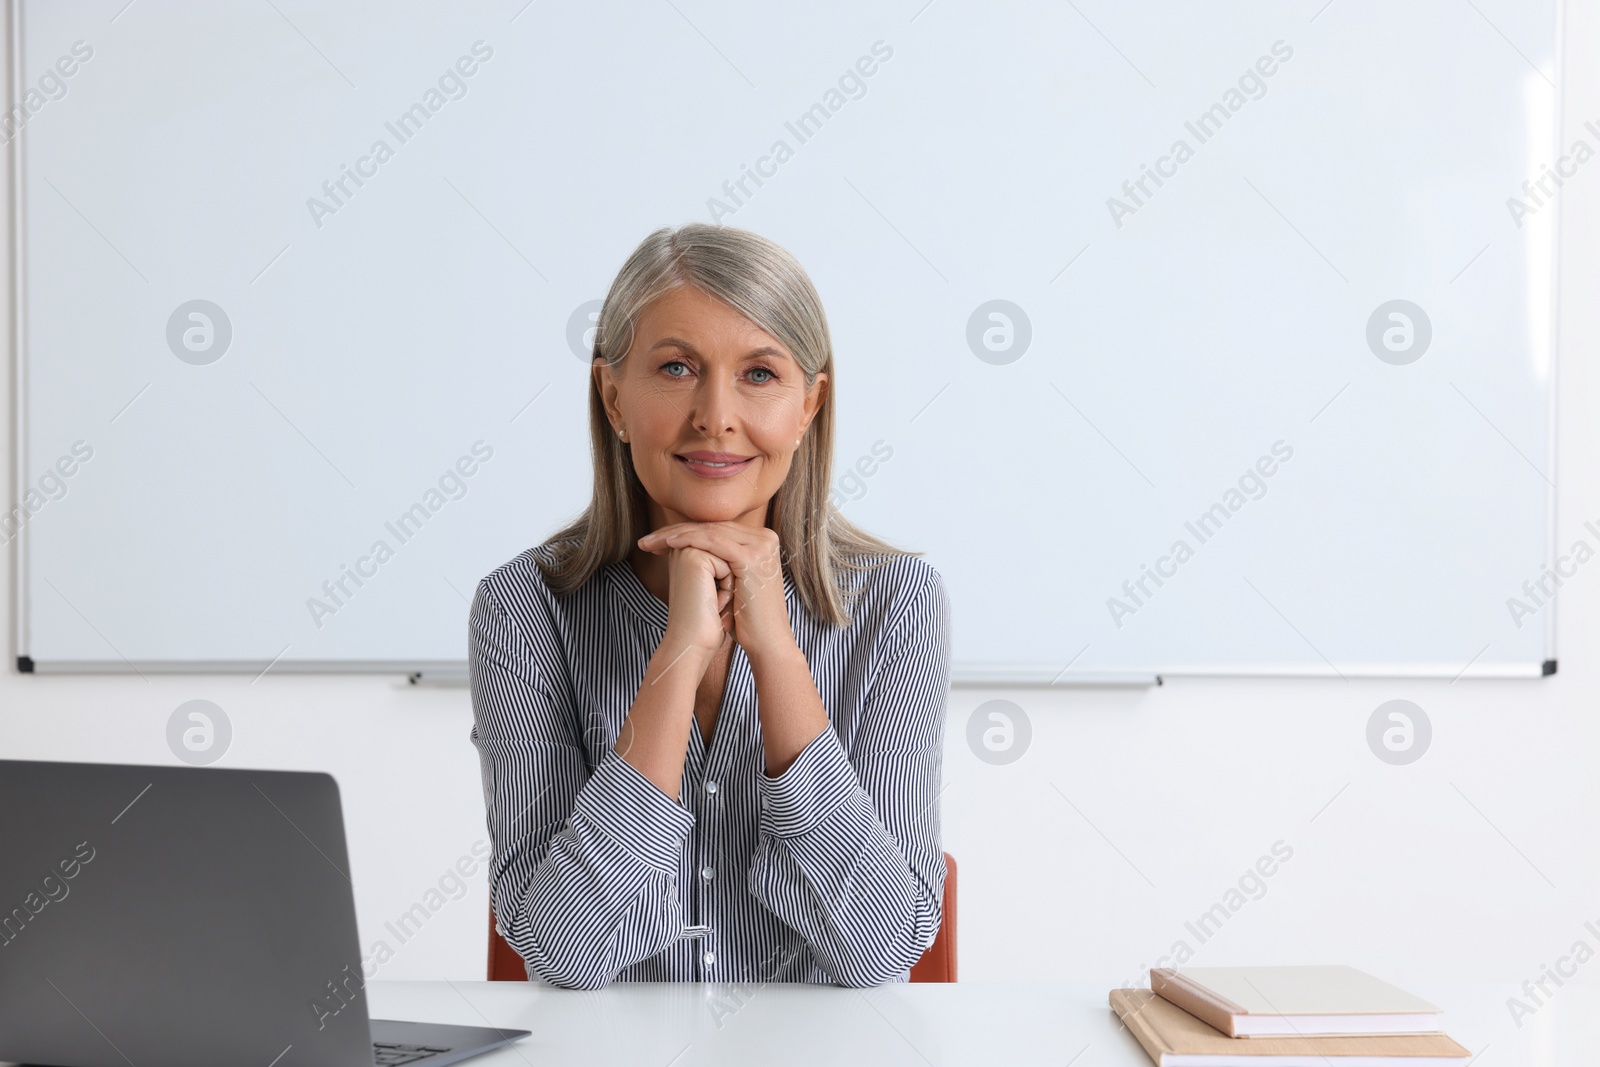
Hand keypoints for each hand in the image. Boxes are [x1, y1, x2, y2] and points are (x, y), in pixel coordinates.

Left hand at [638, 523, 796, 665]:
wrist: (766, 641)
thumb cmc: (747, 617)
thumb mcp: (733, 582)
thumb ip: (720, 560)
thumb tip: (690, 548)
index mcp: (762, 541)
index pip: (717, 529)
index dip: (685, 532)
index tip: (657, 540)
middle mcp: (766, 538)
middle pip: (713, 527)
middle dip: (676, 531)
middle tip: (647, 539)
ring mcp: (761, 546)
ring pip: (711, 532)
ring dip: (677, 534)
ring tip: (651, 541)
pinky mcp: (752, 557)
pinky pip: (713, 542)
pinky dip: (689, 540)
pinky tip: (668, 542)